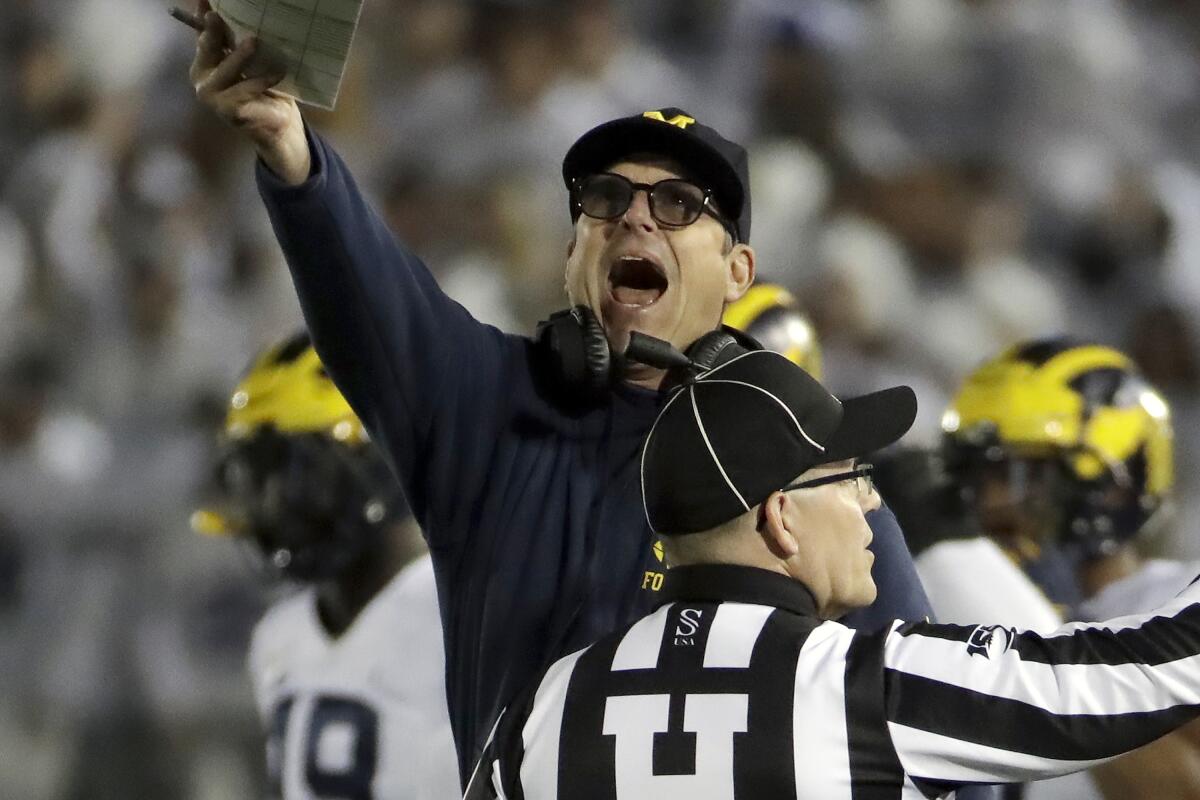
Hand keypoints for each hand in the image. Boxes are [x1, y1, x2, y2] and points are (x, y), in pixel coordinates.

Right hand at [188, 0, 310, 184]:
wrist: (277, 123)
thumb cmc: (263, 86)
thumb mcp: (251, 59)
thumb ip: (237, 40)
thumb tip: (229, 9)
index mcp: (205, 61)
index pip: (203, 34)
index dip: (204, 19)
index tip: (207, 2)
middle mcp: (202, 77)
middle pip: (207, 49)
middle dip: (213, 32)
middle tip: (217, 16)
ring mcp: (211, 96)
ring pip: (226, 70)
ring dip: (241, 56)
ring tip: (254, 42)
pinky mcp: (227, 110)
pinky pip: (245, 90)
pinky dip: (262, 81)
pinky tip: (277, 74)